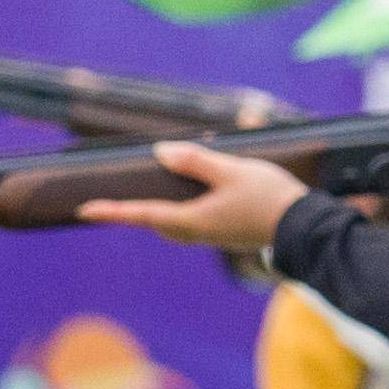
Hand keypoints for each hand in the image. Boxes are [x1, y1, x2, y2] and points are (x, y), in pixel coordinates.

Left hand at [76, 140, 312, 249]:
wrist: (304, 228)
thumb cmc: (269, 199)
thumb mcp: (231, 170)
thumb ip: (196, 162)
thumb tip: (161, 152)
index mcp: (192, 221)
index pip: (143, 214)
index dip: (112, 211)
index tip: (84, 210)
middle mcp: (197, 234)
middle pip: (155, 222)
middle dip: (132, 213)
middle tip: (106, 205)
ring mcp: (212, 236)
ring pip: (173, 224)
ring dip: (156, 211)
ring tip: (142, 199)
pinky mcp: (225, 233)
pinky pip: (191, 222)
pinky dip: (178, 210)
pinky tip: (186, 196)